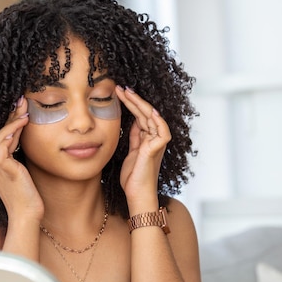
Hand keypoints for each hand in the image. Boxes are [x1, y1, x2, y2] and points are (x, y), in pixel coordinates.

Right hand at [0, 97, 43, 221]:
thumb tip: (32, 146)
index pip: (3, 138)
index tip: (22, 109)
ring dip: (12, 119)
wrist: (27, 216)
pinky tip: (23, 122)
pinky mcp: (2, 167)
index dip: (12, 122)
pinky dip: (12, 131)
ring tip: (24, 106)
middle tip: (21, 99)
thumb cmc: (29, 198)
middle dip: (10, 115)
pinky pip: (2, 144)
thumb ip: (24, 161)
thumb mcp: (26, 175)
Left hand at [116, 86, 170, 203]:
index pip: (140, 115)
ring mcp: (157, 144)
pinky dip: (158, 121)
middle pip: (145, 113)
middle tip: (121, 87)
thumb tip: (134, 122)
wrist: (137, 194)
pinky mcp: (156, 150)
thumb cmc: (133, 177)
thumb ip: (134, 137)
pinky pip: (162, 131)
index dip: (131, 103)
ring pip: (152, 117)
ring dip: (139, 104)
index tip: (119, 93)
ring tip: (127, 92)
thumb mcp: (130, 152)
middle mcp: (154, 138)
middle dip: (133, 99)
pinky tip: (149, 111)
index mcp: (147, 138)